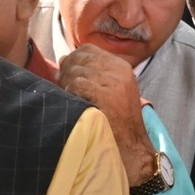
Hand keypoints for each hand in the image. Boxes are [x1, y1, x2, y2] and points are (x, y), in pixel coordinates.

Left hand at [57, 44, 153, 186]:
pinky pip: (77, 84)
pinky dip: (71, 93)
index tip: (66, 72)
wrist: (131, 145)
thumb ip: (92, 74)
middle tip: (63, 86)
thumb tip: (63, 60)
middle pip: (80, 57)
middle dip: (66, 70)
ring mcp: (114, 82)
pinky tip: (75, 103)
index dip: (72, 58)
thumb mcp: (111, 90)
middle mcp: (120, 70)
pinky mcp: (107, 94)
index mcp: (121, 66)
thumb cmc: (116, 121)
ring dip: (67, 83)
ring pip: (76, 71)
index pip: (88, 49)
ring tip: (69, 97)